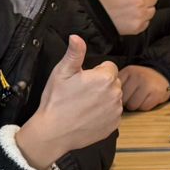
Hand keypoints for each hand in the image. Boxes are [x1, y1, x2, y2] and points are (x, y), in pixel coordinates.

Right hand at [15, 35, 122, 164]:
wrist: (53, 133)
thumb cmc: (56, 101)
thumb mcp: (62, 73)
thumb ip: (74, 53)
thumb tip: (76, 37)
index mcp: (105, 78)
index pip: (109, 67)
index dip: (95, 72)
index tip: (83, 80)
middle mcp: (116, 94)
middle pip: (112, 82)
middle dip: (100, 84)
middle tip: (81, 93)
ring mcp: (116, 111)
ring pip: (113, 98)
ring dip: (103, 99)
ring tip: (84, 105)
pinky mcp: (114, 125)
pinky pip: (112, 113)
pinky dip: (104, 113)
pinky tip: (88, 116)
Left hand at [119, 64, 169, 111]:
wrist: (162, 77)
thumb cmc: (141, 80)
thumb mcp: (129, 76)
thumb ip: (117, 84)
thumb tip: (107, 98)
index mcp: (128, 71)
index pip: (115, 90)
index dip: (118, 95)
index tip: (123, 93)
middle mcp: (138, 76)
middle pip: (123, 99)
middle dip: (126, 101)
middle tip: (133, 96)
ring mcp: (148, 85)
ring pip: (132, 105)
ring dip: (135, 105)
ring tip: (140, 98)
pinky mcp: (156, 94)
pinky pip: (144, 108)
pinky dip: (145, 106)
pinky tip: (148, 99)